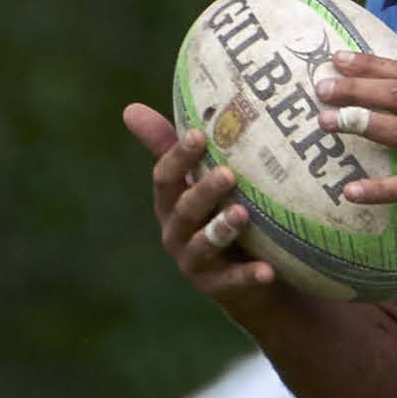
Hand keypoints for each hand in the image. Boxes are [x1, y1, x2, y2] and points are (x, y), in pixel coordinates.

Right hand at [122, 102, 283, 308]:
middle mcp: (176, 231)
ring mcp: (195, 262)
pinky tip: (268, 270)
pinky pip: (232, 283)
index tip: (199, 134)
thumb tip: (129, 108)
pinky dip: (248, 276)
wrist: (248, 280)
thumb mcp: (202, 181)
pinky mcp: (218, 289)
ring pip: (202, 245)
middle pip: (184, 209)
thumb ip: (173, 148)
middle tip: (228, 174)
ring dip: (221, 229)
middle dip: (203, 191)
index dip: (178, 156)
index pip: (165, 176)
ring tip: (242, 214)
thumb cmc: (221, 214)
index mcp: (171, 201)